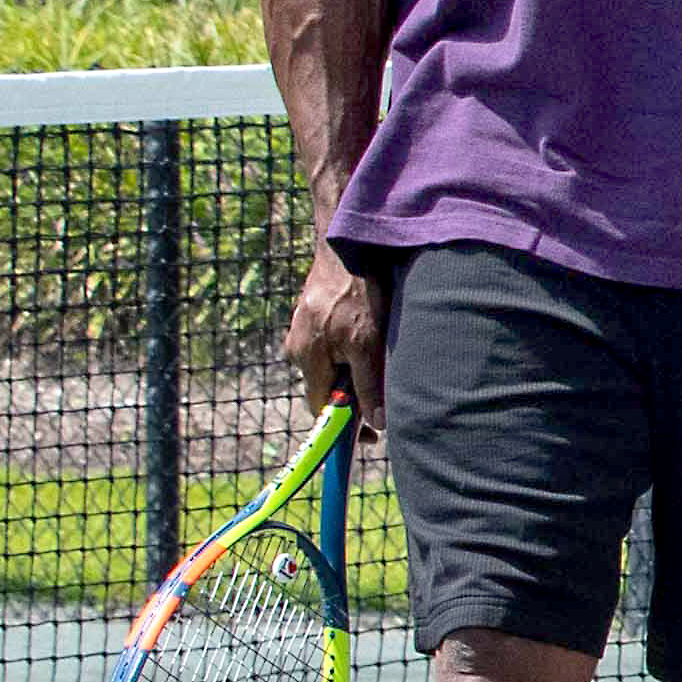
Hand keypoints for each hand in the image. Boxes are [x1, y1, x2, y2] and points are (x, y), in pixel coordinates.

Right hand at [281, 245, 385, 413]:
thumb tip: (376, 424)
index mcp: (306, 358)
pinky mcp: (312, 314)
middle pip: (326, 387)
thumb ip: (369, 384)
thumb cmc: (357, 293)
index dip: (343, 426)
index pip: (320, 408)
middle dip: (353, 396)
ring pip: (331, 364)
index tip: (368, 436)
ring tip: (380, 358)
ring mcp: (302, 329)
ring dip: (354, 371)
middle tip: (383, 395)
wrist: (347, 246)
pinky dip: (351, 349)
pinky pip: (331, 343)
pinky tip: (370, 335)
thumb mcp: (367, 344)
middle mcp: (298, 346)